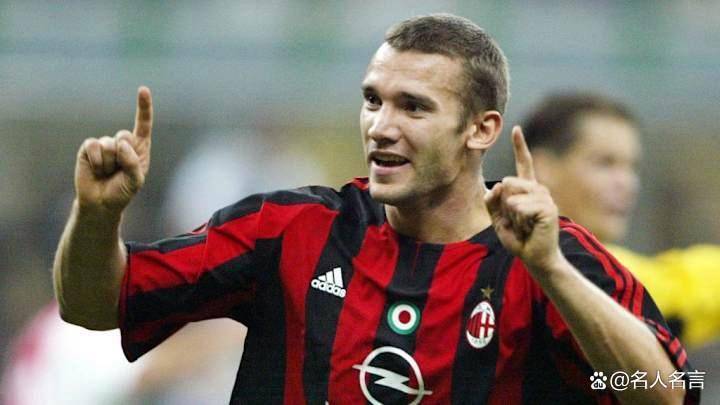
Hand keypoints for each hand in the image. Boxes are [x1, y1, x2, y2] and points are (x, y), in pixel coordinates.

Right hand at [74, 86, 152, 214]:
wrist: (101, 203)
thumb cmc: (122, 191)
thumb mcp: (136, 180)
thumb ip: (133, 162)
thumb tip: (120, 143)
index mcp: (139, 147)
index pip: (143, 124)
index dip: (143, 107)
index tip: (143, 89)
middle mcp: (122, 142)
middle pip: (124, 136)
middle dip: (122, 157)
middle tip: (118, 172)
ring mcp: (104, 144)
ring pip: (109, 144)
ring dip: (109, 164)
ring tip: (107, 173)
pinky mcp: (88, 148)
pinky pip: (93, 146)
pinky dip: (97, 161)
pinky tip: (96, 170)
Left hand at [484, 126, 562, 271]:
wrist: (535, 258)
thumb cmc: (518, 239)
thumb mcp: (498, 219)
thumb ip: (492, 202)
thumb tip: (498, 184)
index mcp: (527, 190)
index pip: (524, 164)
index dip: (520, 146)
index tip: (516, 129)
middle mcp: (538, 189)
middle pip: (507, 182)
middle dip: (503, 206)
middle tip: (517, 222)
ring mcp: (545, 198)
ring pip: (512, 196)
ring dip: (511, 215)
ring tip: (524, 226)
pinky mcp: (548, 208)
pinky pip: (520, 206)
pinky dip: (518, 218)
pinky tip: (528, 227)